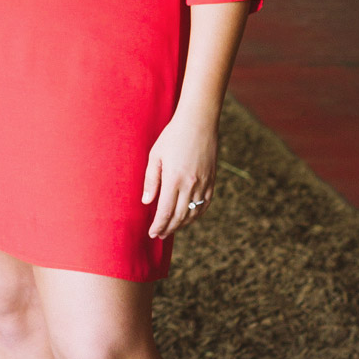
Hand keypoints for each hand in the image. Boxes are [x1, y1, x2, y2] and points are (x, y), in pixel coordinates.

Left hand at [142, 104, 216, 238]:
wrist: (199, 123)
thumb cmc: (172, 136)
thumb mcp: (155, 156)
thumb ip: (151, 180)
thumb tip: (147, 202)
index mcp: (174, 180)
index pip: (165, 212)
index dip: (158, 225)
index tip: (152, 233)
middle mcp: (190, 185)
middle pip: (179, 216)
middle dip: (168, 228)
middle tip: (159, 236)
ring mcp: (204, 184)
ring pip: (193, 213)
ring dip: (182, 225)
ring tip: (172, 229)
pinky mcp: (212, 181)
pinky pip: (205, 205)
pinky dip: (196, 215)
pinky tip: (189, 218)